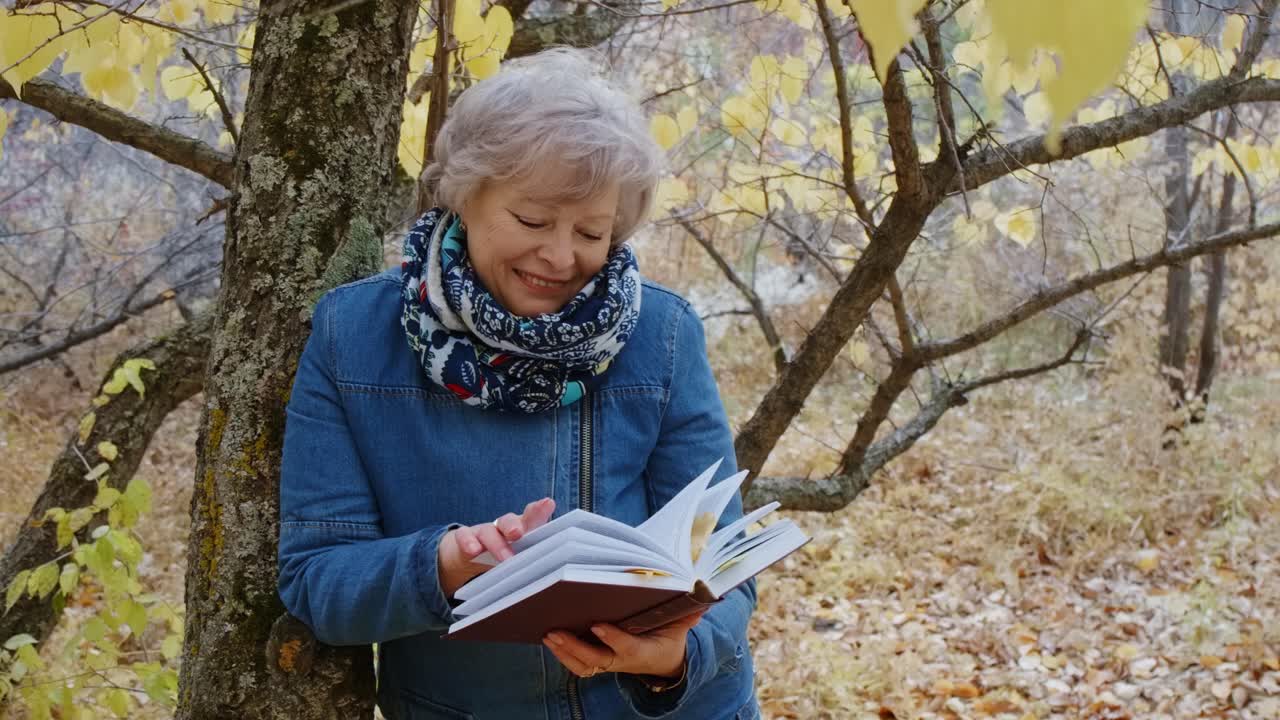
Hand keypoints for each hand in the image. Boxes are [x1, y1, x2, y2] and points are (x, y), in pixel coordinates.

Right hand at [438, 497, 555, 596]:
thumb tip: (551, 576)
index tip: (548, 503)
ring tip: (504, 558)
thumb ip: (532, 561)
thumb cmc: (503, 554)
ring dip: (496, 544)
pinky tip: (473, 550)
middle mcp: (502, 528)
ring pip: (489, 532)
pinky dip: (468, 542)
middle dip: (514, 526)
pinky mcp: (464, 538)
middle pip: (509, 521)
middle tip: (518, 534)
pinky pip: (464, 536)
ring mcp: (483, 531)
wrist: (470, 554)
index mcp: (520, 530)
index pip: (531, 519)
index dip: (538, 511)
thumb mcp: (517, 557)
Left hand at [542, 610, 706, 679]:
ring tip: (548, 635)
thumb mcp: (680, 626)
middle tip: (556, 631)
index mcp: (644, 651)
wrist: (664, 661)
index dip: (612, 638)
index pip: (626, 648)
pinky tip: (549, 638)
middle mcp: (622, 660)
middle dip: (574, 647)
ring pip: (583, 664)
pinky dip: (562, 654)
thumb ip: (687, 613)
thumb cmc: (668, 637)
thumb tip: (702, 598)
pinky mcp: (599, 659)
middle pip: (595, 660)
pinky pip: (578, 663)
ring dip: (564, 652)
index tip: (598, 626)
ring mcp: (608, 661)